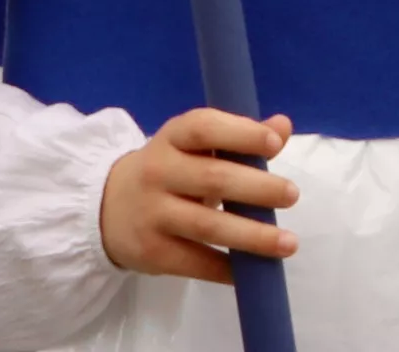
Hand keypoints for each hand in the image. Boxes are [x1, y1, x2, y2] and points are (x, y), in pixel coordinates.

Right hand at [98, 106, 299, 283]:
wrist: (107, 207)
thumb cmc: (170, 169)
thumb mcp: (195, 146)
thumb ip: (239, 136)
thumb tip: (282, 126)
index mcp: (172, 137)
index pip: (204, 128)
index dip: (241, 134)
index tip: (275, 144)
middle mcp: (158, 171)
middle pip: (212, 179)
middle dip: (257, 188)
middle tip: (292, 195)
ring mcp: (152, 213)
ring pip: (206, 225)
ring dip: (252, 236)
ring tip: (289, 242)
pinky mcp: (150, 251)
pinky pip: (194, 262)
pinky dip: (226, 269)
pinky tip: (253, 271)